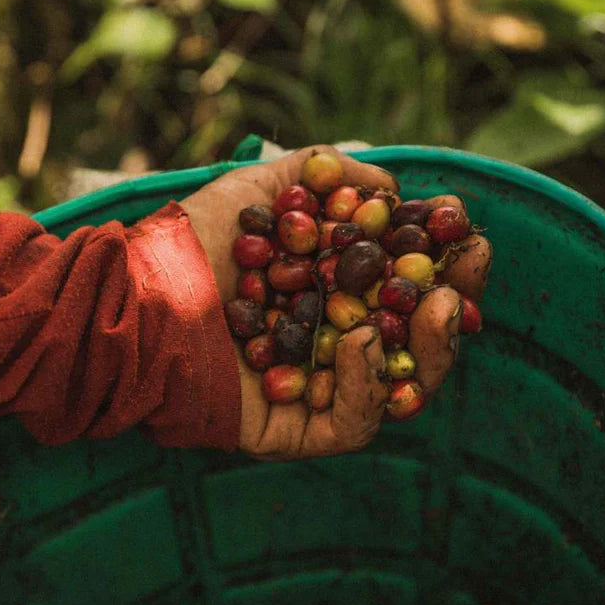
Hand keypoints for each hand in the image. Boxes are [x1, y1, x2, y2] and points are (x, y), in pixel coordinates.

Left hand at [181, 146, 491, 459]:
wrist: (135, 298)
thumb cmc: (193, 244)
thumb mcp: (263, 188)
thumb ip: (324, 175)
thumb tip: (392, 186)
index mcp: (332, 294)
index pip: (404, 283)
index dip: (441, 256)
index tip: (461, 226)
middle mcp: (333, 344)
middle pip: (416, 337)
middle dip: (455, 300)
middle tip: (469, 265)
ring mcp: (319, 390)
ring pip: (402, 387)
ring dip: (432, 347)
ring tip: (438, 304)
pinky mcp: (297, 429)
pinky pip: (352, 423)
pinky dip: (368, 385)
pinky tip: (362, 342)